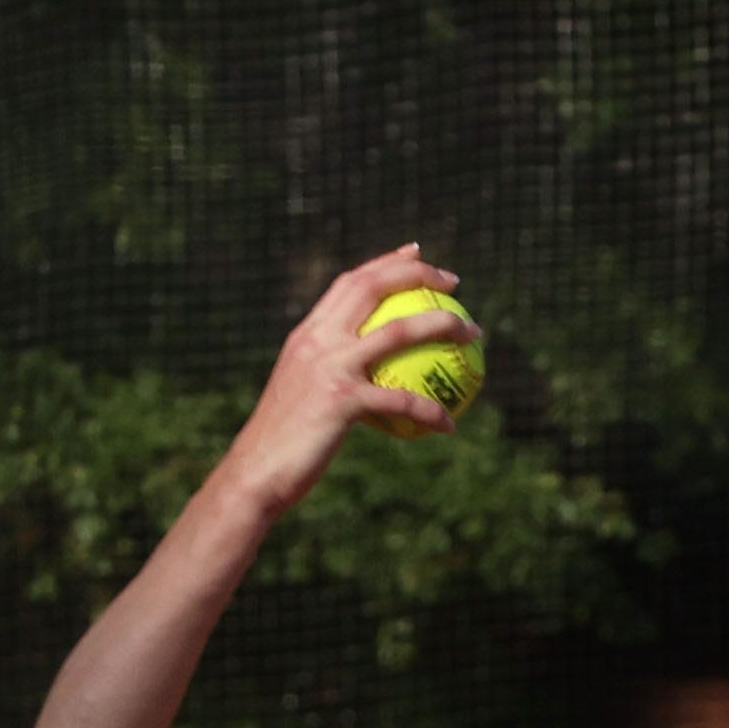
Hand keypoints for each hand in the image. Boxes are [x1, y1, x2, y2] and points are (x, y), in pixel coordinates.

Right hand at [210, 245, 469, 523]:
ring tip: (473, 332)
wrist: (255, 474)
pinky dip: (430, 411)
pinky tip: (448, 424)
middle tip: (454, 284)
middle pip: (373, 288)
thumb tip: (362, 380)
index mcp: (307, 335)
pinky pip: (402, 400)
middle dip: (418, 275)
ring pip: (398, 331)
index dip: (386, 263)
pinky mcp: (342, 401)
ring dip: (443, 325)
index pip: (350, 283)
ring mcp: (330, 368)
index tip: (416, 254)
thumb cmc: (282, 445)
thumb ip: (325, 376)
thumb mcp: (300, 397)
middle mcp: (317, 341)